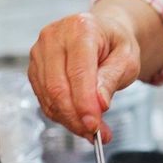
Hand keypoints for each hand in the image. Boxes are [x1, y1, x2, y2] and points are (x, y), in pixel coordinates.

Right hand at [27, 10, 139, 141]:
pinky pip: (44, 99)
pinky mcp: (35, 68)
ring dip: (69, 120)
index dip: (84, 103)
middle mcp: (54, 37)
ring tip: (92, 131)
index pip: (78, 72)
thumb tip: (99, 103)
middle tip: (95, 133)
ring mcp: (40, 52)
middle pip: (57, 87)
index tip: (94, 125)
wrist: (103, 33)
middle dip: (76, 117)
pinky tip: (78, 121)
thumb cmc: (115, 43)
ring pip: (48, 96)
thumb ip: (112, 79)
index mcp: (80, 29)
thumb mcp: (127, 59)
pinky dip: (61, 115)